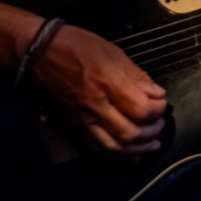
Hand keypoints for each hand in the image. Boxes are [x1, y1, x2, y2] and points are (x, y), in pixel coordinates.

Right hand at [28, 24, 167, 156]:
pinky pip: (97, 148)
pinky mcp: (74, 126)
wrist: (39, 53)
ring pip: (114, 146)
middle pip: (130, 132)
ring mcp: (83, 119)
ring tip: (152, 143)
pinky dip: (118, 155)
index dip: (157, 110)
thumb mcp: (113, 52)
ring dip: (138, 148)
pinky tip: (131, 153)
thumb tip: (157, 93)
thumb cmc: (77, 46)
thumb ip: (136, 76)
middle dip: (152, 131)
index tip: (161, 102)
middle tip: (160, 123)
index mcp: (107, 82)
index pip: (141, 109)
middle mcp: (95, 105)